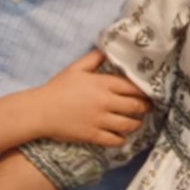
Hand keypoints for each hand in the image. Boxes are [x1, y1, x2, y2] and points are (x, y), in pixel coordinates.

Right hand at [33, 51, 151, 146]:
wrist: (40, 111)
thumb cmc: (57, 88)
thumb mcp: (76, 68)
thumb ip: (94, 59)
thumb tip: (107, 49)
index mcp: (103, 84)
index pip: (133, 88)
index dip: (144, 91)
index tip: (149, 93)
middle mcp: (106, 102)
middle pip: (136, 106)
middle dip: (145, 108)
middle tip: (147, 108)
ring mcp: (100, 120)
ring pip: (129, 124)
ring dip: (136, 124)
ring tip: (137, 122)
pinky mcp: (93, 136)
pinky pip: (115, 140)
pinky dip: (122, 138)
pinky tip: (122, 136)